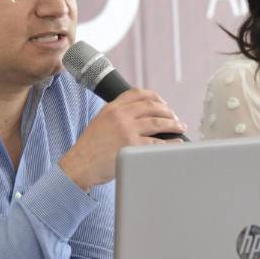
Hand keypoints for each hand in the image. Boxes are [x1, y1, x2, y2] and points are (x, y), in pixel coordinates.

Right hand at [59, 88, 185, 190]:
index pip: (138, 93)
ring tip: (180, 126)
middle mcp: (120, 116)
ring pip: (158, 122)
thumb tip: (138, 115)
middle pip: (152, 106)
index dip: (155, 97)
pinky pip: (157, 143)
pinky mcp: (132, 146)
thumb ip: (116, 115)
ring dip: (173, 124)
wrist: (79, 165)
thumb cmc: (89, 148)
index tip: (163, 103)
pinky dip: (171, 142)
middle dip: (168, 111)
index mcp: (112, 108)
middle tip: (175, 117)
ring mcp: (126, 130)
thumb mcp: (99, 122)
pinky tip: (176, 143)